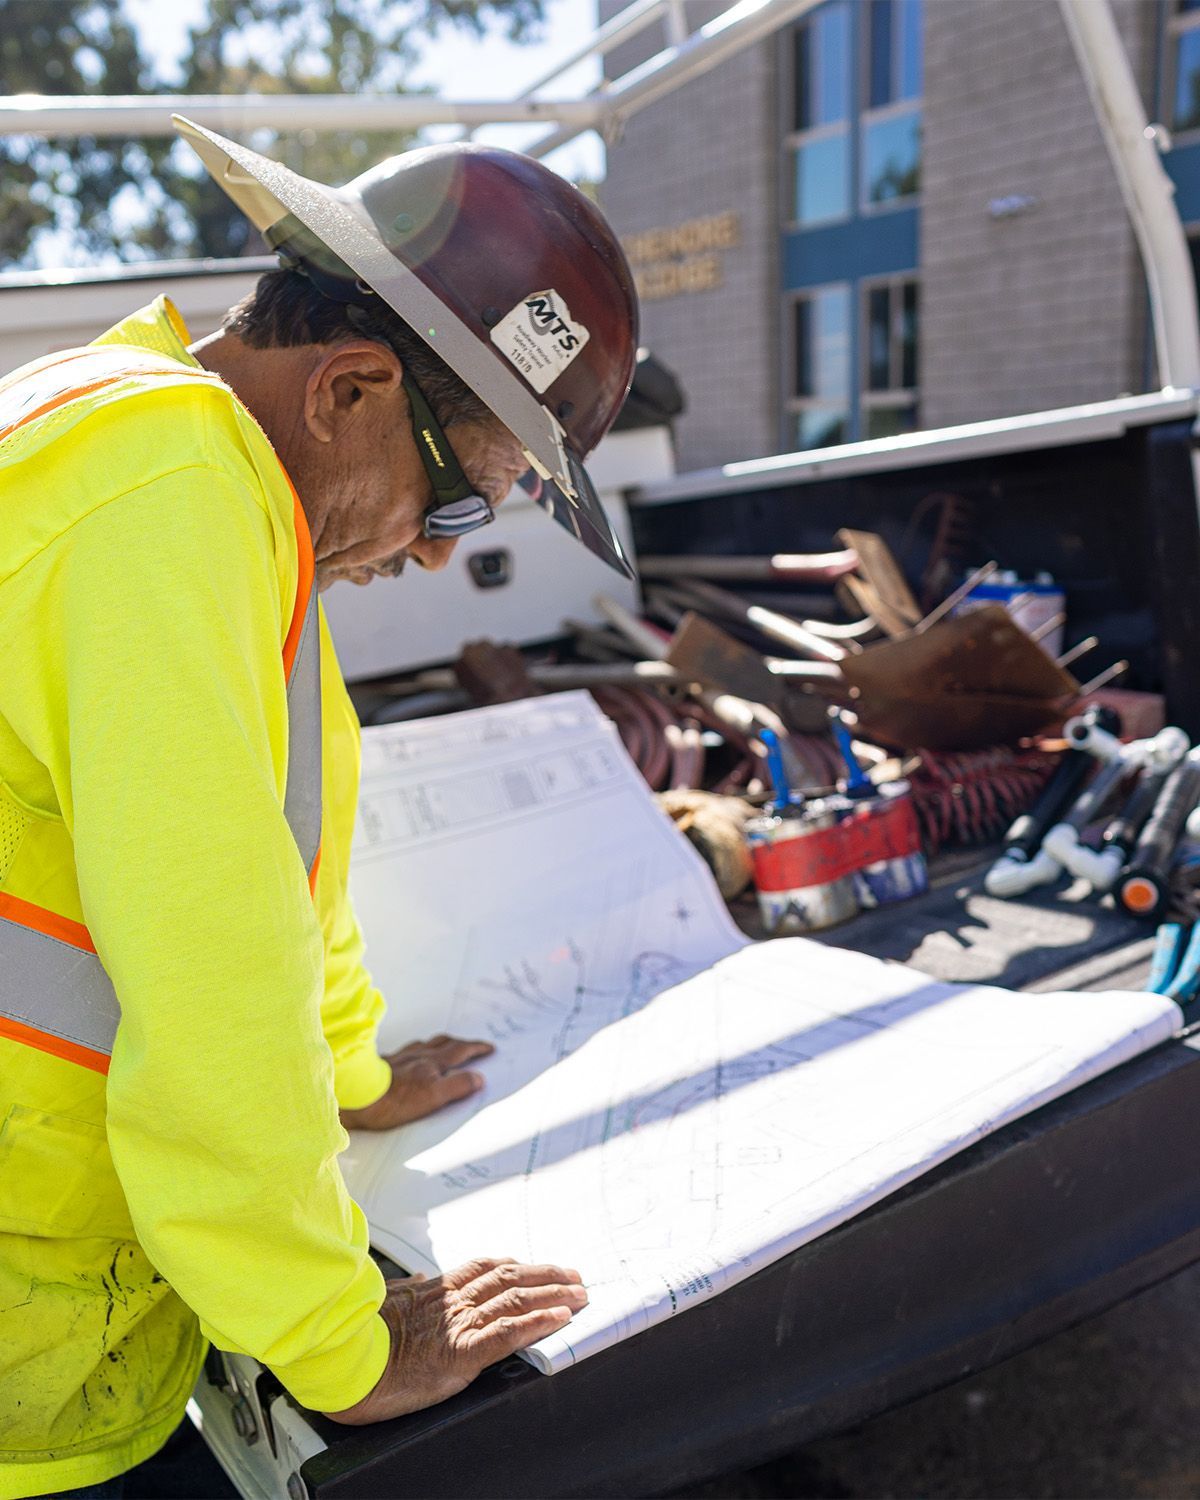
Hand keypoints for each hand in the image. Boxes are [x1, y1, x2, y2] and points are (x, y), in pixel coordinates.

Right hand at [323, 1259, 587, 1423]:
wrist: (346, 1362)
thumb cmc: (360, 1337)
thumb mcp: (387, 1304)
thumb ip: (408, 1291)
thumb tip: (418, 1281)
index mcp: (437, 1291)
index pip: (486, 1268)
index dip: (518, 1266)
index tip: (538, 1266)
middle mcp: (454, 1301)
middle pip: (511, 1278)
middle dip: (547, 1276)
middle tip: (576, 1277)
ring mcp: (460, 1324)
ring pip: (517, 1299)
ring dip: (554, 1295)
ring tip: (582, 1294)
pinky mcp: (463, 1353)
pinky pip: (509, 1333)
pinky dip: (539, 1323)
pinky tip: (562, 1318)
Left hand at [340, 1035, 494, 1130]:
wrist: (356, 1095)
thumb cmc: (392, 1100)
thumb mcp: (433, 1097)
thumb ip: (457, 1086)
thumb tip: (479, 1078)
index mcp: (432, 1063)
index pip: (460, 1051)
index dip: (476, 1048)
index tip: (488, 1047)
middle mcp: (417, 1056)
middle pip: (443, 1043)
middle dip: (460, 1043)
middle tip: (471, 1045)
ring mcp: (400, 1058)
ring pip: (424, 1045)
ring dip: (438, 1044)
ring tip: (443, 1046)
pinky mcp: (383, 1064)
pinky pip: (407, 1051)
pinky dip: (417, 1050)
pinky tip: (410, 1056)